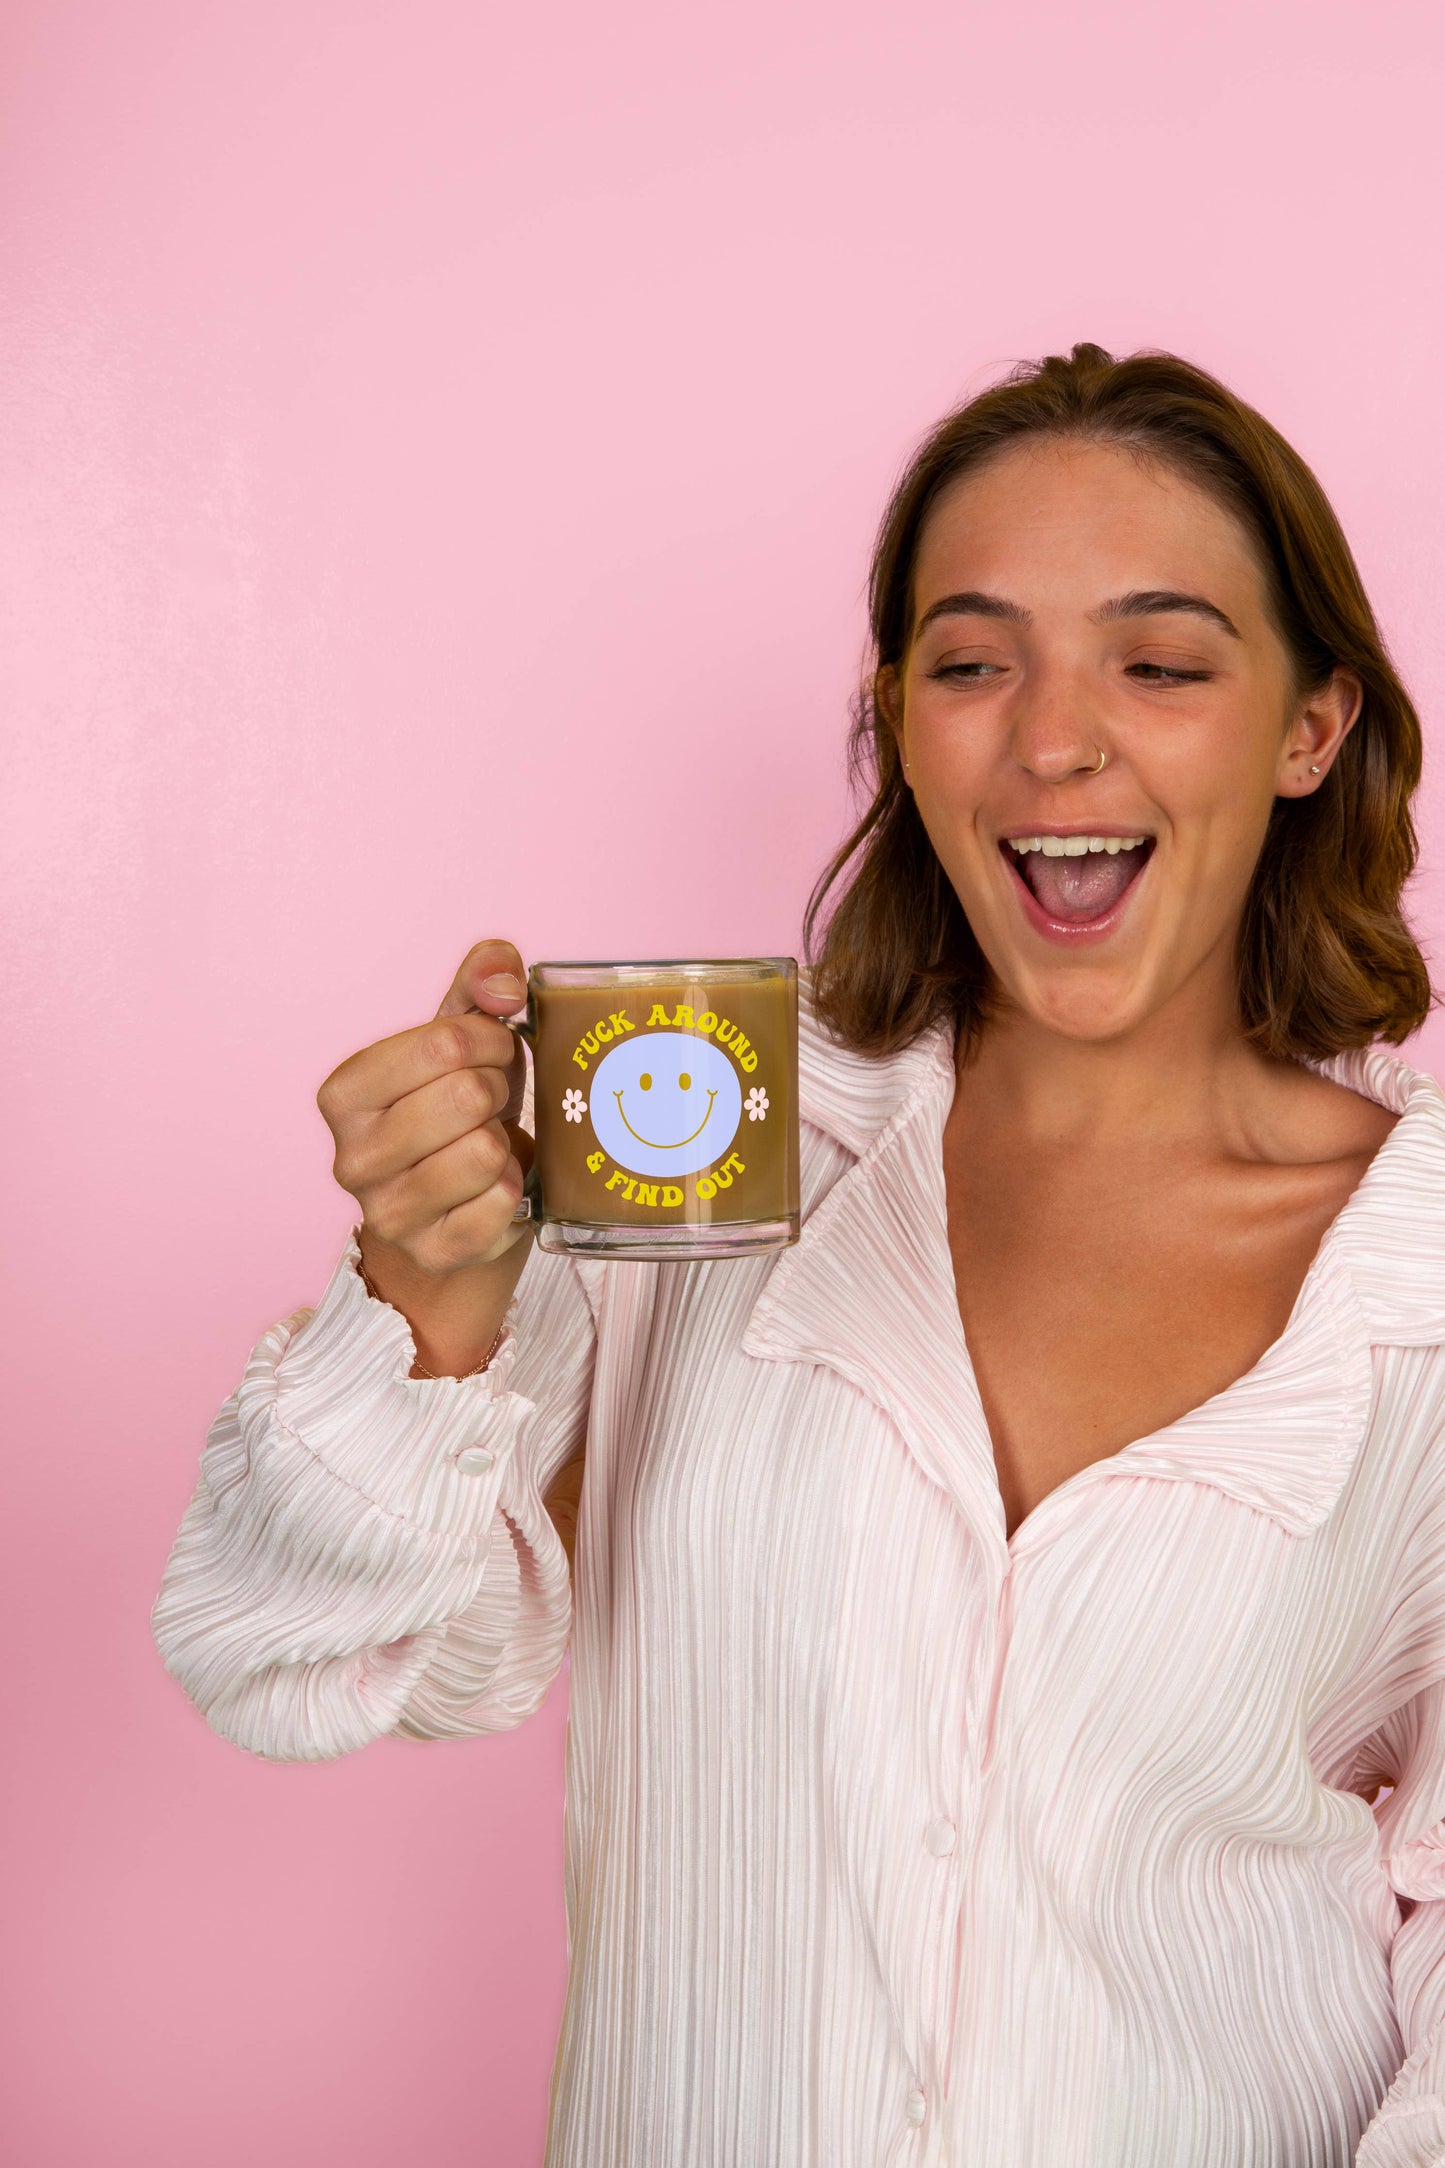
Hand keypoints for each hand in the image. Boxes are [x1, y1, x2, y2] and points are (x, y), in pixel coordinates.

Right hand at [318, 939, 532, 1277]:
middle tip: (490, 1104)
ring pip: (485, 1151)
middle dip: (498, 1090)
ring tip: (488, 1143)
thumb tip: (504, 974)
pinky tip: (496, 1187)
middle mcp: (351, 1158)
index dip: (488, 1040)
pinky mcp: (433, 1253)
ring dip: (504, 1140)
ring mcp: (388, 1214)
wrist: (458, 1205)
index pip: (444, 1043)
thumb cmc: (457, 1108)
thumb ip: (478, 984)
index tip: (490, 1054)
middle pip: (467, 1095)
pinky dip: (515, 1188)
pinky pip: (503, 1202)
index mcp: (344, 1095)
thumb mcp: (460, 1039)